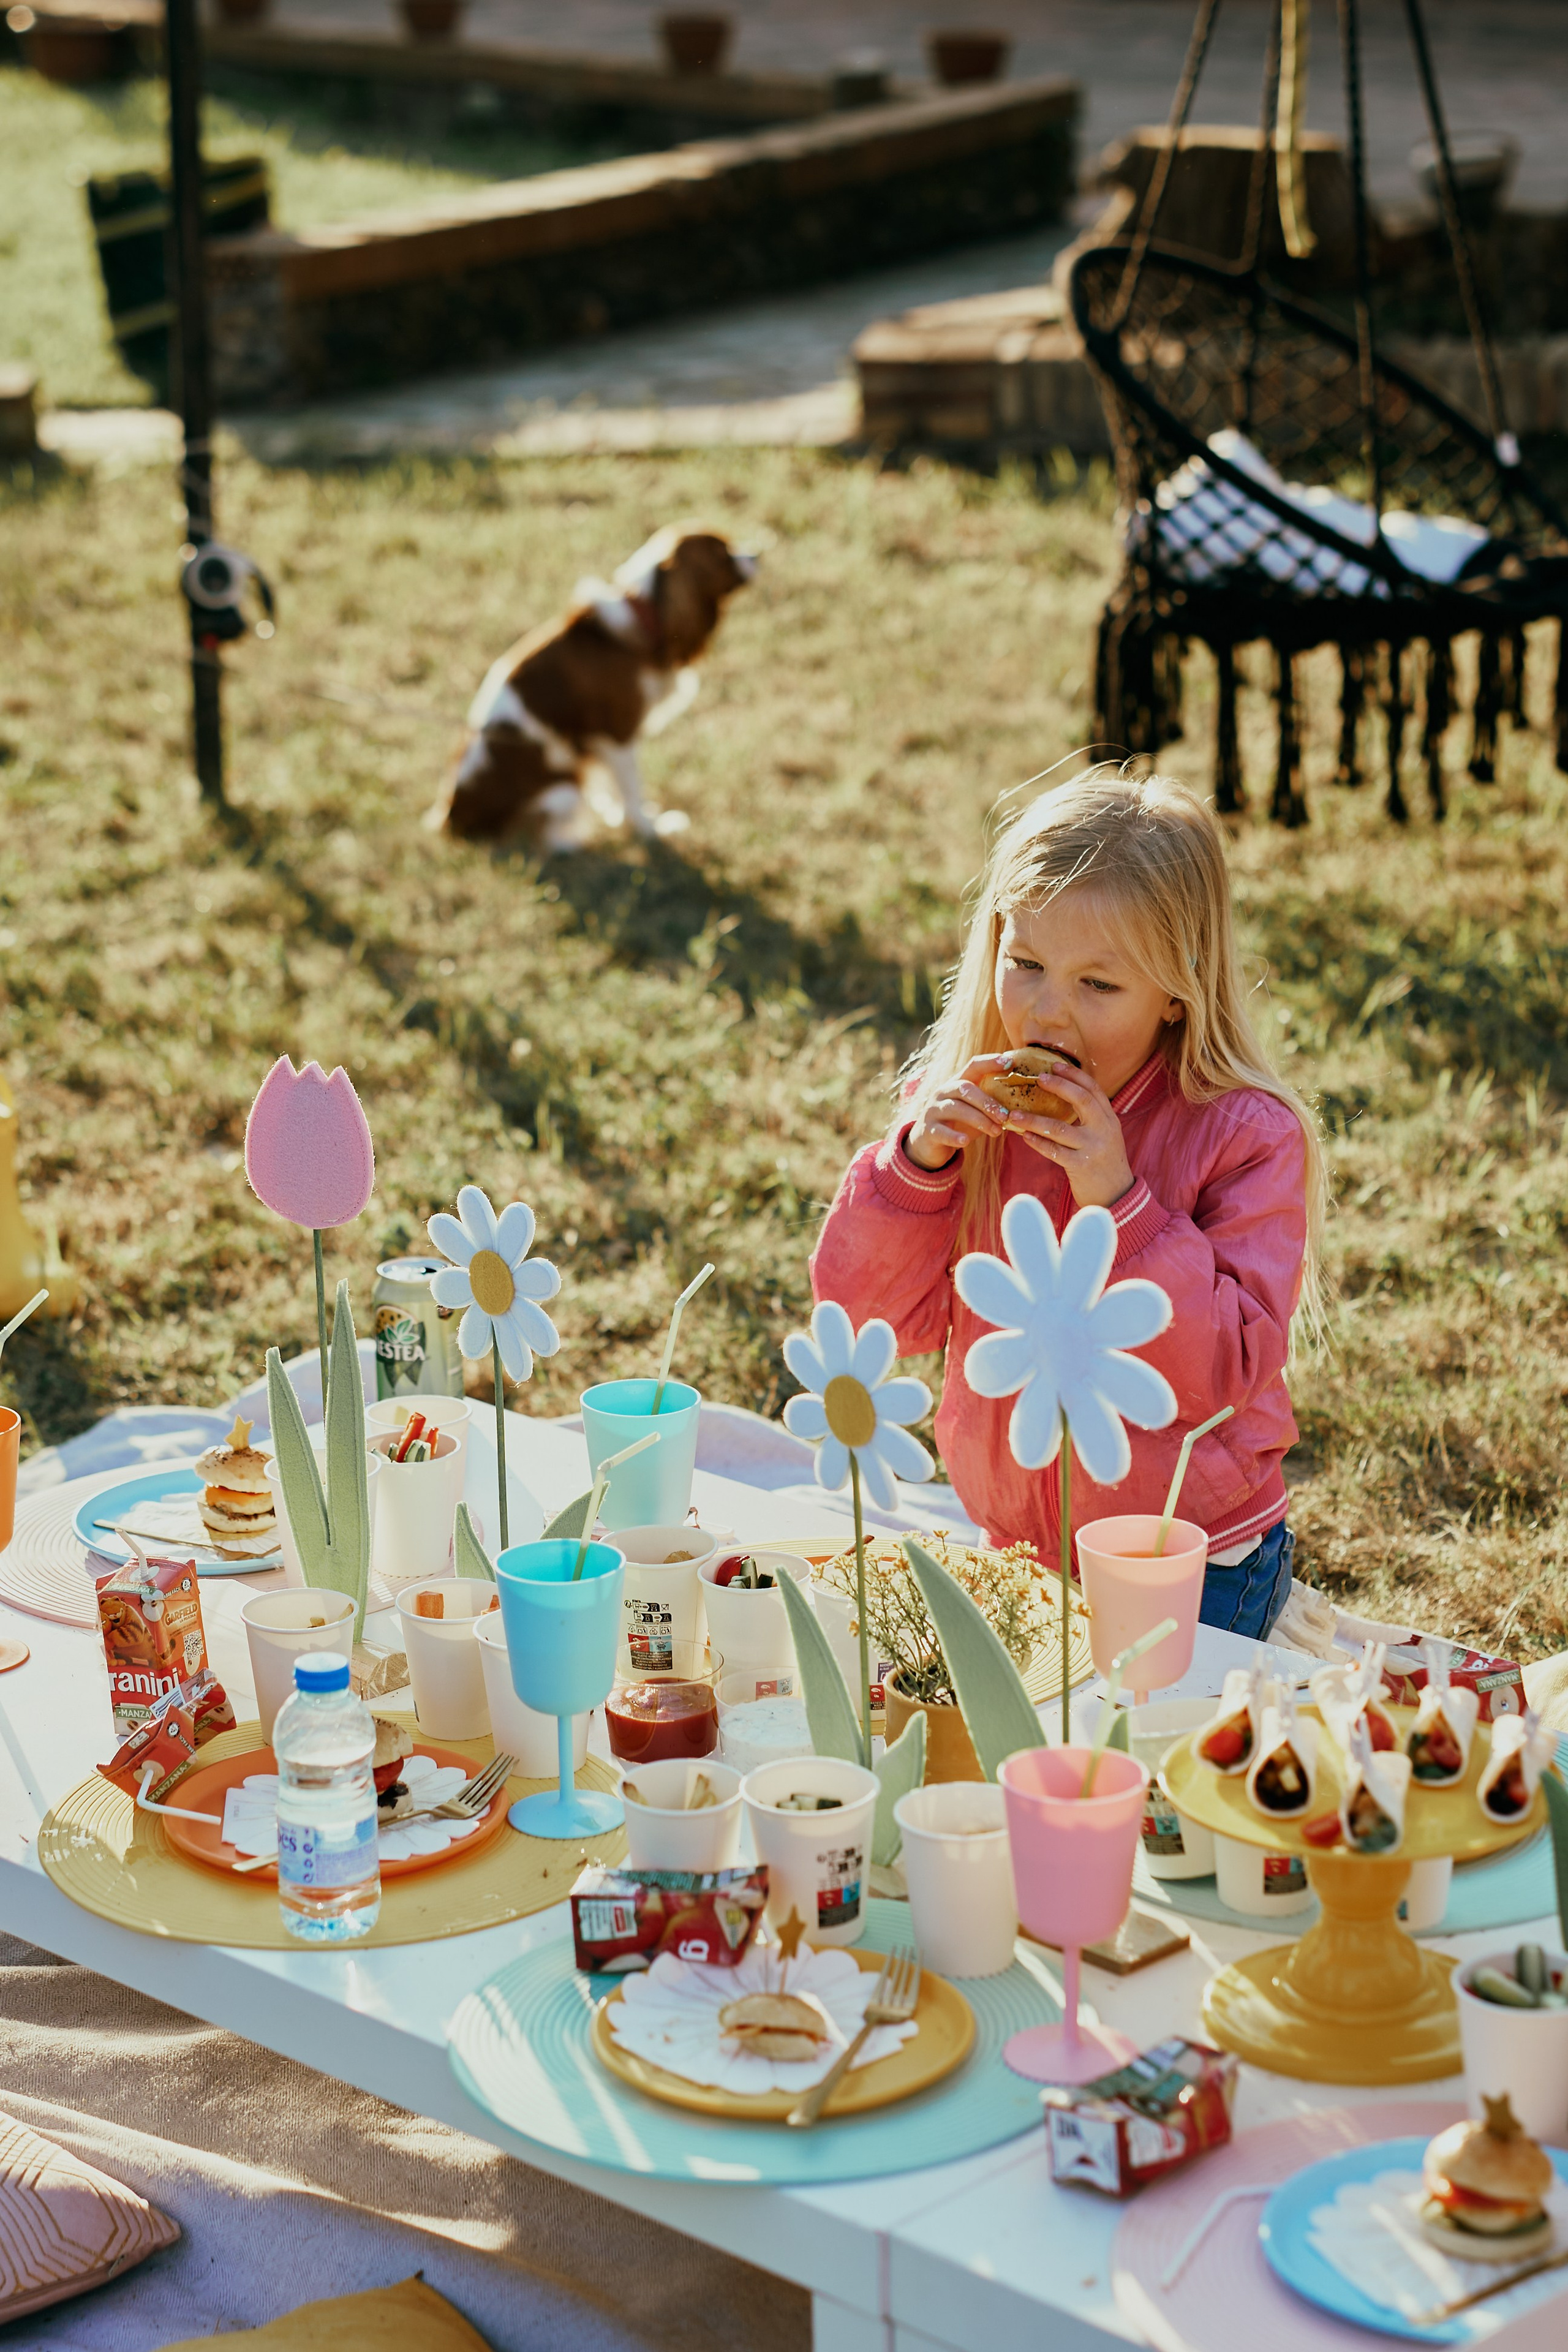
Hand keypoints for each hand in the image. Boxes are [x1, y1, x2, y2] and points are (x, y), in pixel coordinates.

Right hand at [903, 1055, 1015, 1170]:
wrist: (929, 1144)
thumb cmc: (959, 1123)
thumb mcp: (975, 1110)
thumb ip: (992, 1104)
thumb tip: (1024, 1104)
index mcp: (957, 1083)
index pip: (973, 1065)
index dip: (990, 1062)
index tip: (1009, 1061)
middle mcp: (943, 1092)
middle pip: (965, 1088)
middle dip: (988, 1102)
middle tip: (1006, 1116)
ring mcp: (933, 1110)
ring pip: (956, 1109)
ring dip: (979, 1120)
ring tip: (996, 1132)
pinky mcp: (928, 1130)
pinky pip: (942, 1131)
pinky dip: (954, 1136)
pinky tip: (965, 1141)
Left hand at [992, 1060, 1135, 1207]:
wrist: (1117, 1195)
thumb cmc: (1103, 1163)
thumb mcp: (1104, 1136)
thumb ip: (1091, 1118)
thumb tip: (1065, 1095)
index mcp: (1110, 1119)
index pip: (1093, 1089)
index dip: (1074, 1075)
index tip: (1055, 1065)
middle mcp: (1104, 1130)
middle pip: (1081, 1099)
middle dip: (1059, 1086)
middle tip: (1038, 1078)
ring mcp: (1093, 1148)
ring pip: (1059, 1128)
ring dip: (1034, 1119)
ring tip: (1014, 1114)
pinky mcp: (1081, 1166)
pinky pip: (1053, 1151)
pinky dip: (1037, 1142)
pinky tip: (1024, 1136)